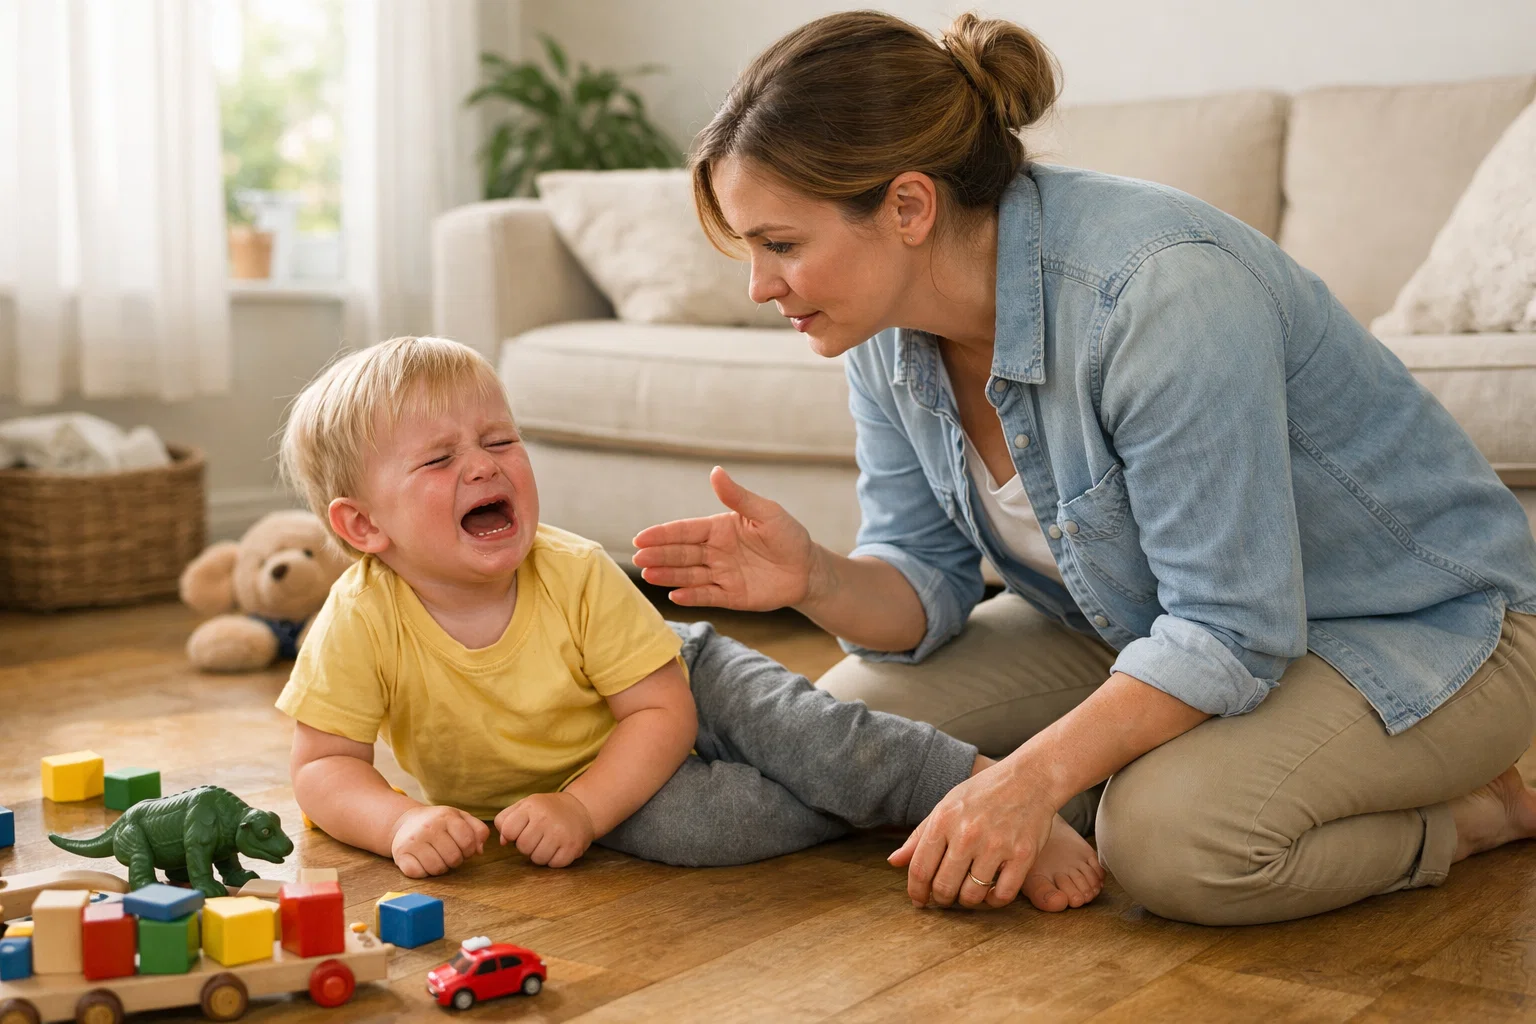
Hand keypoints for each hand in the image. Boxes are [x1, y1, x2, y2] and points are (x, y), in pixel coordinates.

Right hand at [388, 805, 488, 878]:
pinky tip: (422, 862)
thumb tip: (479, 850)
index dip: (469, 850)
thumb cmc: (439, 823)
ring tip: (436, 857)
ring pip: (437, 869)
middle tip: (448, 853)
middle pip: (454, 858)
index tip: (463, 848)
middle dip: (455, 860)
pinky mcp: (400, 855)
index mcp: (446, 816)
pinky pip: (418, 874)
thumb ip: (478, 830)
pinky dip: (423, 872)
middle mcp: (428, 827)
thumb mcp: (460, 818)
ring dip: (440, 868)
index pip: (468, 842)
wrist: (406, 822)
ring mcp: (413, 841)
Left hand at [495, 792, 595, 867]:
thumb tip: (503, 841)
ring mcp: (560, 834)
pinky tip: (558, 848)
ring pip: (537, 859)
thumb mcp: (525, 805)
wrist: (582, 809)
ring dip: (540, 855)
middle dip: (527, 846)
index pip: (508, 830)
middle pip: (522, 847)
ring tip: (548, 843)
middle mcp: (546, 819)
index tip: (521, 831)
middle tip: (537, 837)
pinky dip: (554, 860)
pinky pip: (553, 864)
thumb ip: (506, 819)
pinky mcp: (572, 847)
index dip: (512, 835)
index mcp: (532, 806)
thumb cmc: (547, 810)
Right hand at [632, 466, 820, 610]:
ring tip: (648, 575)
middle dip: (659, 555)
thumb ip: (738, 497)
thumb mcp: (766, 512)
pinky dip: (690, 596)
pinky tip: (674, 595)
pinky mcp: (730, 596)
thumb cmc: (788, 536)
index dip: (663, 534)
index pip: (685, 531)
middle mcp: (714, 552)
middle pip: (681, 553)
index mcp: (719, 529)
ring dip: (668, 575)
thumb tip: (715, 471)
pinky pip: (706, 596)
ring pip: (688, 575)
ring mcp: (721, 575)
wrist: (807, 569)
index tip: (641, 537)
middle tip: (637, 557)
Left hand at [889, 760, 1055, 909]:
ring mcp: (996, 846)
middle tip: (944, 898)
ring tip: (967, 893)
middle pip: (943, 887)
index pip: (919, 869)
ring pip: (972, 896)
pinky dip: (994, 901)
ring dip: (967, 902)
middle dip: (940, 899)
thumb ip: (919, 836)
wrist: (1029, 778)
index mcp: (944, 820)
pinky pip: (1003, 895)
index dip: (916, 891)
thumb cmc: (983, 793)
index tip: (919, 900)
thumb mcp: (946, 805)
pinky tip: (991, 893)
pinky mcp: (1022, 856)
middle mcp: (967, 834)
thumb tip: (893, 862)